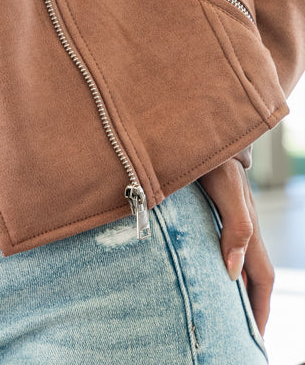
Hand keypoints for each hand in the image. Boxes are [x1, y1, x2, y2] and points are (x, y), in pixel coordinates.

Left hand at [197, 154, 273, 334]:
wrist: (197, 122)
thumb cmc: (211, 152)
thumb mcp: (224, 186)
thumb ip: (235, 225)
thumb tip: (231, 271)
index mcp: (248, 225)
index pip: (262, 278)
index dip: (260, 309)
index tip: (255, 338)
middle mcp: (241, 223)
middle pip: (252, 274)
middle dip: (249, 307)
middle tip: (237, 336)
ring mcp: (228, 215)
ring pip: (236, 260)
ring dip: (233, 288)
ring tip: (221, 314)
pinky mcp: (211, 206)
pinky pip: (219, 244)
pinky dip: (217, 266)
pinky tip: (202, 271)